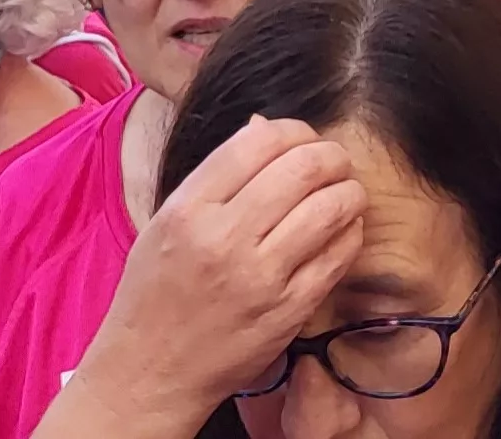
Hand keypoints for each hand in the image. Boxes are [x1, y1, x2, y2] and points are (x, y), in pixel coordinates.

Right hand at [75, 115, 367, 410]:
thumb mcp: (165, 223)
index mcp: (189, 209)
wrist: (150, 373)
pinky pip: (340, 255)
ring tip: (344, 194)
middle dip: (331, 156)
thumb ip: (216, 177)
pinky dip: (351, 233)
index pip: (259, 141)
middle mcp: (224, 238)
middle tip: (334, 163)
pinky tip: (342, 231)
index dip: (292, 130)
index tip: (301, 140)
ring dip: (348, 192)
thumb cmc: (154, 294)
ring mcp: (261, 277)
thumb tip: (265, 128)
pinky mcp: (289, 310)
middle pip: (303, 168)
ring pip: (331, 208)